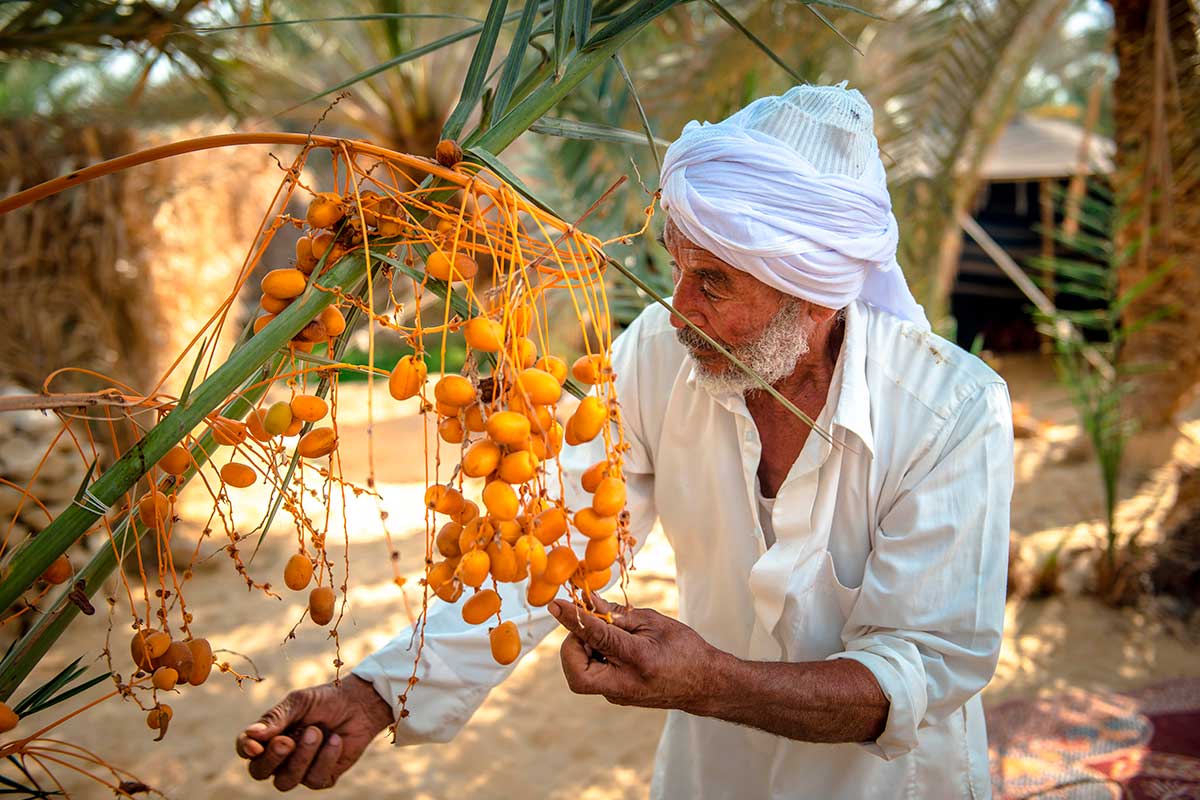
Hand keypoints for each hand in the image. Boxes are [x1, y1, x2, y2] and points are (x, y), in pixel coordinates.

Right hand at [235, 675, 393, 790]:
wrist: (360, 704)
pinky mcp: (321, 778)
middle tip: (287, 741)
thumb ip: (276, 718)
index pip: (246, 749)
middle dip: (272, 758)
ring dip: (302, 757)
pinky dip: (326, 758)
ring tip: (317, 732)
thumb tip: (251, 734)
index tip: (255, 745)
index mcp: (269, 736)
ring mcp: (300, 770)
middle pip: (259, 772)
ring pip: (286, 781)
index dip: (246, 750)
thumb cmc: (325, 700)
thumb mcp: (299, 702)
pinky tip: (337, 740)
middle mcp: (281, 757)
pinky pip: (314, 780)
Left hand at [547, 594, 724, 712]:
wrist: (704, 685)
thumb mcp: (654, 622)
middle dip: (573, 646)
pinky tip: (613, 646)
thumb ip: (617, 613)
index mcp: (639, 659)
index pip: (596, 636)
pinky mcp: (616, 697)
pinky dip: (594, 657)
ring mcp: (619, 695)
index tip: (556, 604)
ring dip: (584, 649)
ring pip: (582, 674)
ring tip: (608, 634)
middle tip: (587, 626)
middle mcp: (625, 684)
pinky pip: (593, 675)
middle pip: (577, 672)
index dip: (573, 618)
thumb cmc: (684, 649)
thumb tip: (587, 599)